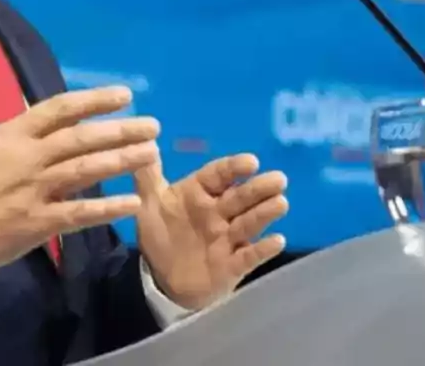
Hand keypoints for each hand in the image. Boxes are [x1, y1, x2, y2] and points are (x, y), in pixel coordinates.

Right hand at [0, 86, 157, 278]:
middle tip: (153, 126)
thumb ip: (26, 137)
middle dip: (120, 129)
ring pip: (85, 169)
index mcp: (14, 134)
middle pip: (81, 138)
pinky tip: (133, 203)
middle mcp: (27, 157)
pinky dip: (108, 208)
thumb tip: (60, 122)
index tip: (124, 95)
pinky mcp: (36, 222)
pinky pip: (79, 214)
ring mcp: (33, 190)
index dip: (94, 100)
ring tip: (151, 154)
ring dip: (122, 160)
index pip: (60, 108)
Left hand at [134, 153, 288, 310]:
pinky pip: (249, 256)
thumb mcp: (150, 205)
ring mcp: (228, 238)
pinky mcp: (232, 265)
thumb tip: (143, 144)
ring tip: (281, 203)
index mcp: (201, 193)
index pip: (219, 175)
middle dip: (260, 188)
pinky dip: (263, 249)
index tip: (251, 162)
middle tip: (279, 179)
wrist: (163, 279)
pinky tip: (277, 241)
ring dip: (265, 213)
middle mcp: (219, 212)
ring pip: (250, 222)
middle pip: (241, 196)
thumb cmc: (162, 235)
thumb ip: (147, 176)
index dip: (234, 168)